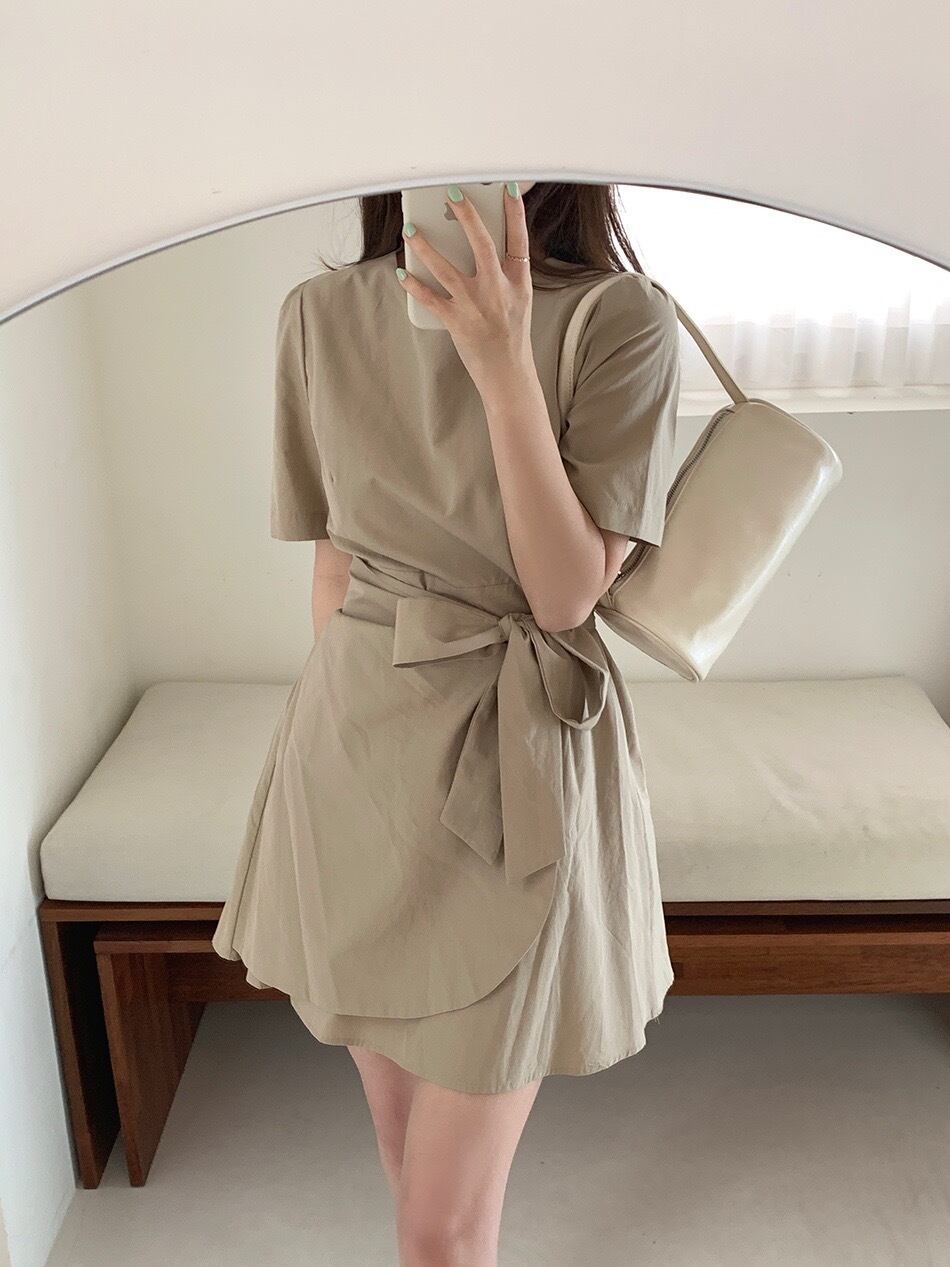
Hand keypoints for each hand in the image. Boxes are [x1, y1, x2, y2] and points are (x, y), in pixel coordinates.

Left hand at [396, 183, 535, 403]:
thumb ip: (506, 272)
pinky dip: (414, 285)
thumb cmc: (511, 335)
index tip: (505, 187)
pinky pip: (430, 298)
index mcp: (517, 282)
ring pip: (446, 268)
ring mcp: (476, 305)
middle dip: (466, 216)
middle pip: (481, 244)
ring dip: (425, 247)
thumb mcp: (519, 299)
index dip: (514, 211)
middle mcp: (498, 290)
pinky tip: (403, 273)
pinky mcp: (457, 321)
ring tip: (411, 230)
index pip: (518, 239)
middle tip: (451, 195)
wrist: (507, 373)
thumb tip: (482, 243)